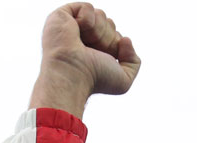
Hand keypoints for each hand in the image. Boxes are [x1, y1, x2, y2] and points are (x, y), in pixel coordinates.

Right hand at [30, 3, 140, 117]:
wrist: (74, 74)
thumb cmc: (95, 80)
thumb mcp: (124, 80)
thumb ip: (133, 62)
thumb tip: (125, 40)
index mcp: (95, 51)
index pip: (116, 35)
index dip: (115, 45)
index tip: (105, 57)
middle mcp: (83, 38)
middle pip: (110, 23)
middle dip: (107, 38)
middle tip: (94, 51)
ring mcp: (72, 27)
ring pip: (100, 14)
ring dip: (98, 31)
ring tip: (84, 44)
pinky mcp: (62, 16)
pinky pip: (87, 7)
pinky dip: (87, 20)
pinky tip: (77, 32)